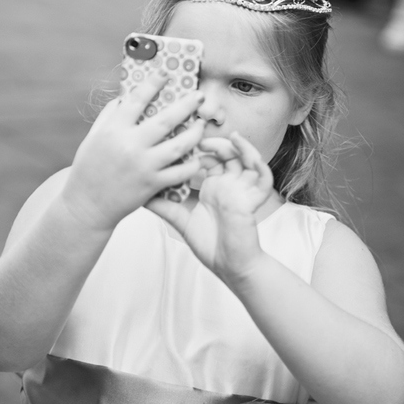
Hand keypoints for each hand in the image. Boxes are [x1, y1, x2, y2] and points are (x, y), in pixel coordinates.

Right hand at [61, 71, 204, 231]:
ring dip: (195, 133)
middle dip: (187, 105)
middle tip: (199, 95)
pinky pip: (180, 172)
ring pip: (180, 145)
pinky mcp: (152, 184)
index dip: (154, 84)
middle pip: (167, 120)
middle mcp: (130, 145)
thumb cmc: (88, 169)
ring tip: (201, 125)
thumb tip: (126, 98)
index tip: (166, 73)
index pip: (137, 99)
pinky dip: (192, 164)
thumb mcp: (94, 137)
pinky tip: (198, 156)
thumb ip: (110, 116)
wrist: (86, 206)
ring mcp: (144, 166)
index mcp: (114, 130)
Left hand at [146, 132, 273, 284]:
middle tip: (199, 139)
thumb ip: (164, 204)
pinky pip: (263, 177)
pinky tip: (248, 154)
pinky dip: (260, 164)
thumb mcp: (180, 219)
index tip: (184, 137)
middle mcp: (228, 185)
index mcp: (213, 187)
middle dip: (216, 144)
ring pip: (248, 160)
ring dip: (240, 147)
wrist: (229, 267)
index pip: (209, 159)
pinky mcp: (253, 199)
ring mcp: (242, 190)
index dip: (200, 147)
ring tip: (229, 137)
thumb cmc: (209, 244)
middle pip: (228, 154)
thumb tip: (140, 194)